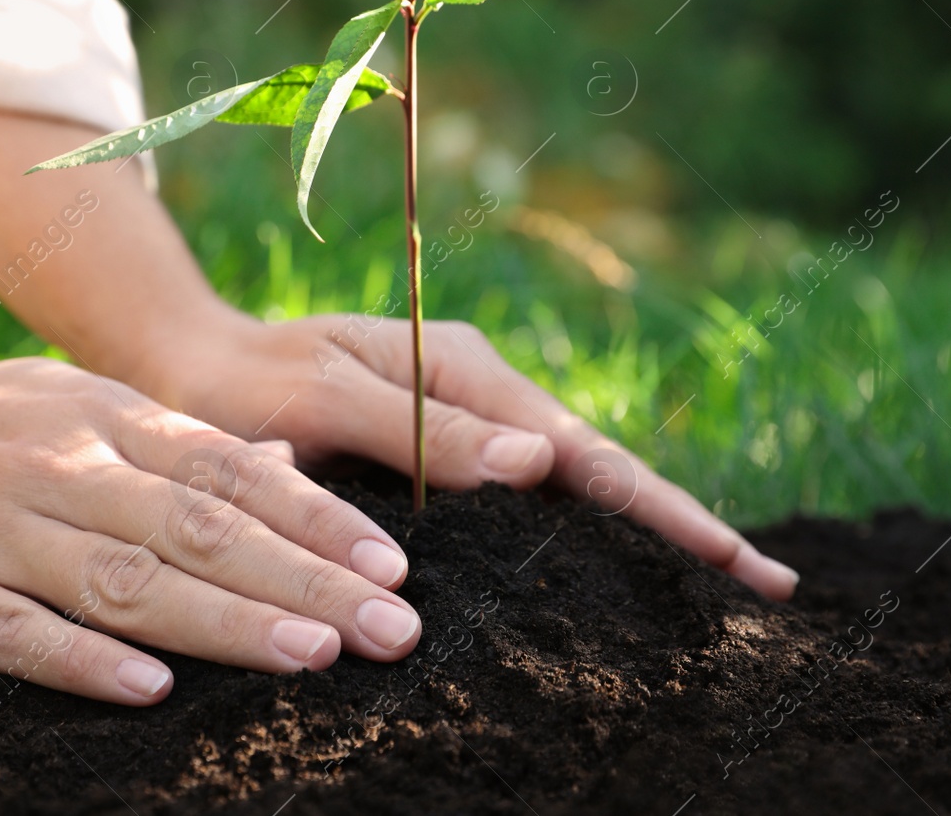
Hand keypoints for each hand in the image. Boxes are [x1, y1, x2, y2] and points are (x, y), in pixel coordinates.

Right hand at [0, 356, 420, 705]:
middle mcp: (63, 469)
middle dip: (305, 580)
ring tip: (312, 655)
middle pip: (201, 530)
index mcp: (104, 417)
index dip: (318, 520)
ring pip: (126, 581)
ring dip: (223, 621)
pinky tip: (150, 691)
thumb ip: (175, 443)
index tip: (393, 563)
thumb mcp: (74, 401)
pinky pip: (14, 634)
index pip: (232, 470)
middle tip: (393, 627)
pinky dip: (82, 660)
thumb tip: (287, 473)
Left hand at [155, 314, 798, 599]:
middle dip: (680, 521)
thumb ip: (424, 426)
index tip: (736, 560)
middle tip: (766, 583)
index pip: (584, 453)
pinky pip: (527, 496)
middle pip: (598, 467)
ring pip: (571, 483)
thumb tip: (537, 465)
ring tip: (719, 577)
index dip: (663, 508)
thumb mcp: (324, 395)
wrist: (185, 366)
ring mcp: (462, 423)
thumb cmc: (244, 381)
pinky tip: (612, 566)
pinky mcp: (440, 452)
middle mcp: (476, 395)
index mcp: (460, 372)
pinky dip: (583, 527)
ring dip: (643, 526)